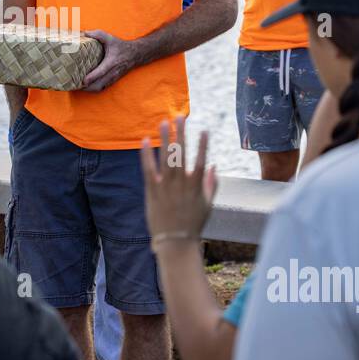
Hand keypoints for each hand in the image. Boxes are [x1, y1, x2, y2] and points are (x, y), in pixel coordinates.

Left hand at [80, 29, 140, 91]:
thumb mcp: (110, 38)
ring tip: (78, 87)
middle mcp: (112, 72)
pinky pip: (102, 88)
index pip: (101, 71)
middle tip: (75, 85)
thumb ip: (97, 34)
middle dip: (87, 87)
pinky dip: (93, 89)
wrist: (135, 54)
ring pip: (100, 88)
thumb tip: (84, 33)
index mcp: (111, 62)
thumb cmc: (121, 46)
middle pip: (99, 84)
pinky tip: (86, 86)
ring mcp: (113, 78)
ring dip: (89, 89)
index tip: (83, 81)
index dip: (92, 77)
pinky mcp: (112, 80)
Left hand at [138, 117, 215, 251]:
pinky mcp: (152, 191)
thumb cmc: (194, 223)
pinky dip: (146, 155)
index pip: (200, 161)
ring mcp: (166, 187)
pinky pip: (148, 169)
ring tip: (164, 122)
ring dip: (165, 139)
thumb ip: (212, 184)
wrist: (175, 242)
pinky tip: (145, 140)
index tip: (204, 130)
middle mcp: (181, 184)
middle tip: (180, 117)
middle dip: (181, 134)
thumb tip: (213, 165)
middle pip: (181, 154)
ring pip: (165, 158)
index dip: (202, 145)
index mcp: (196, 186)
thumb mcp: (208, 204)